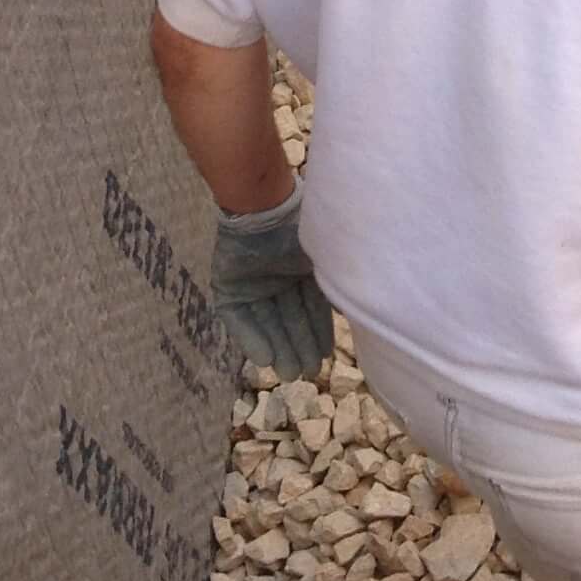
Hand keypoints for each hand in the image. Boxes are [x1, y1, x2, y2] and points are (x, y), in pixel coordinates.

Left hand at [211, 185, 334, 379]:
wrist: (262, 206)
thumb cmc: (299, 228)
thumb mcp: (326, 258)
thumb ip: (334, 286)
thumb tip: (353, 310)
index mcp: (301, 268)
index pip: (310, 308)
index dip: (318, 333)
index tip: (326, 357)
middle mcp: (277, 278)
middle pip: (288, 319)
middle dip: (298, 347)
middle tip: (308, 374)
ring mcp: (251, 284)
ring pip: (267, 322)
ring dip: (278, 348)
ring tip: (289, 374)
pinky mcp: (227, 287)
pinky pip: (239, 319)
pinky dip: (251, 339)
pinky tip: (264, 360)